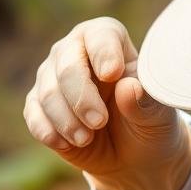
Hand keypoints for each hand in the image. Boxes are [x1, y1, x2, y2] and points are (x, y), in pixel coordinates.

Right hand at [23, 17, 190, 189]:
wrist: (132, 154)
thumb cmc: (148, 121)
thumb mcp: (157, 115)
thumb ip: (144, 101)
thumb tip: (127, 88)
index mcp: (109, 41)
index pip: (100, 35)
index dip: (104, 52)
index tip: (111, 74)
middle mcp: (75, 51)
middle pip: (67, 64)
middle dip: (81, 97)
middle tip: (99, 122)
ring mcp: (53, 77)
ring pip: (47, 92)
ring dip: (66, 120)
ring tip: (86, 138)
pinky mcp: (39, 106)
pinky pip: (33, 114)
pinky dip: (48, 131)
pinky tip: (66, 143)